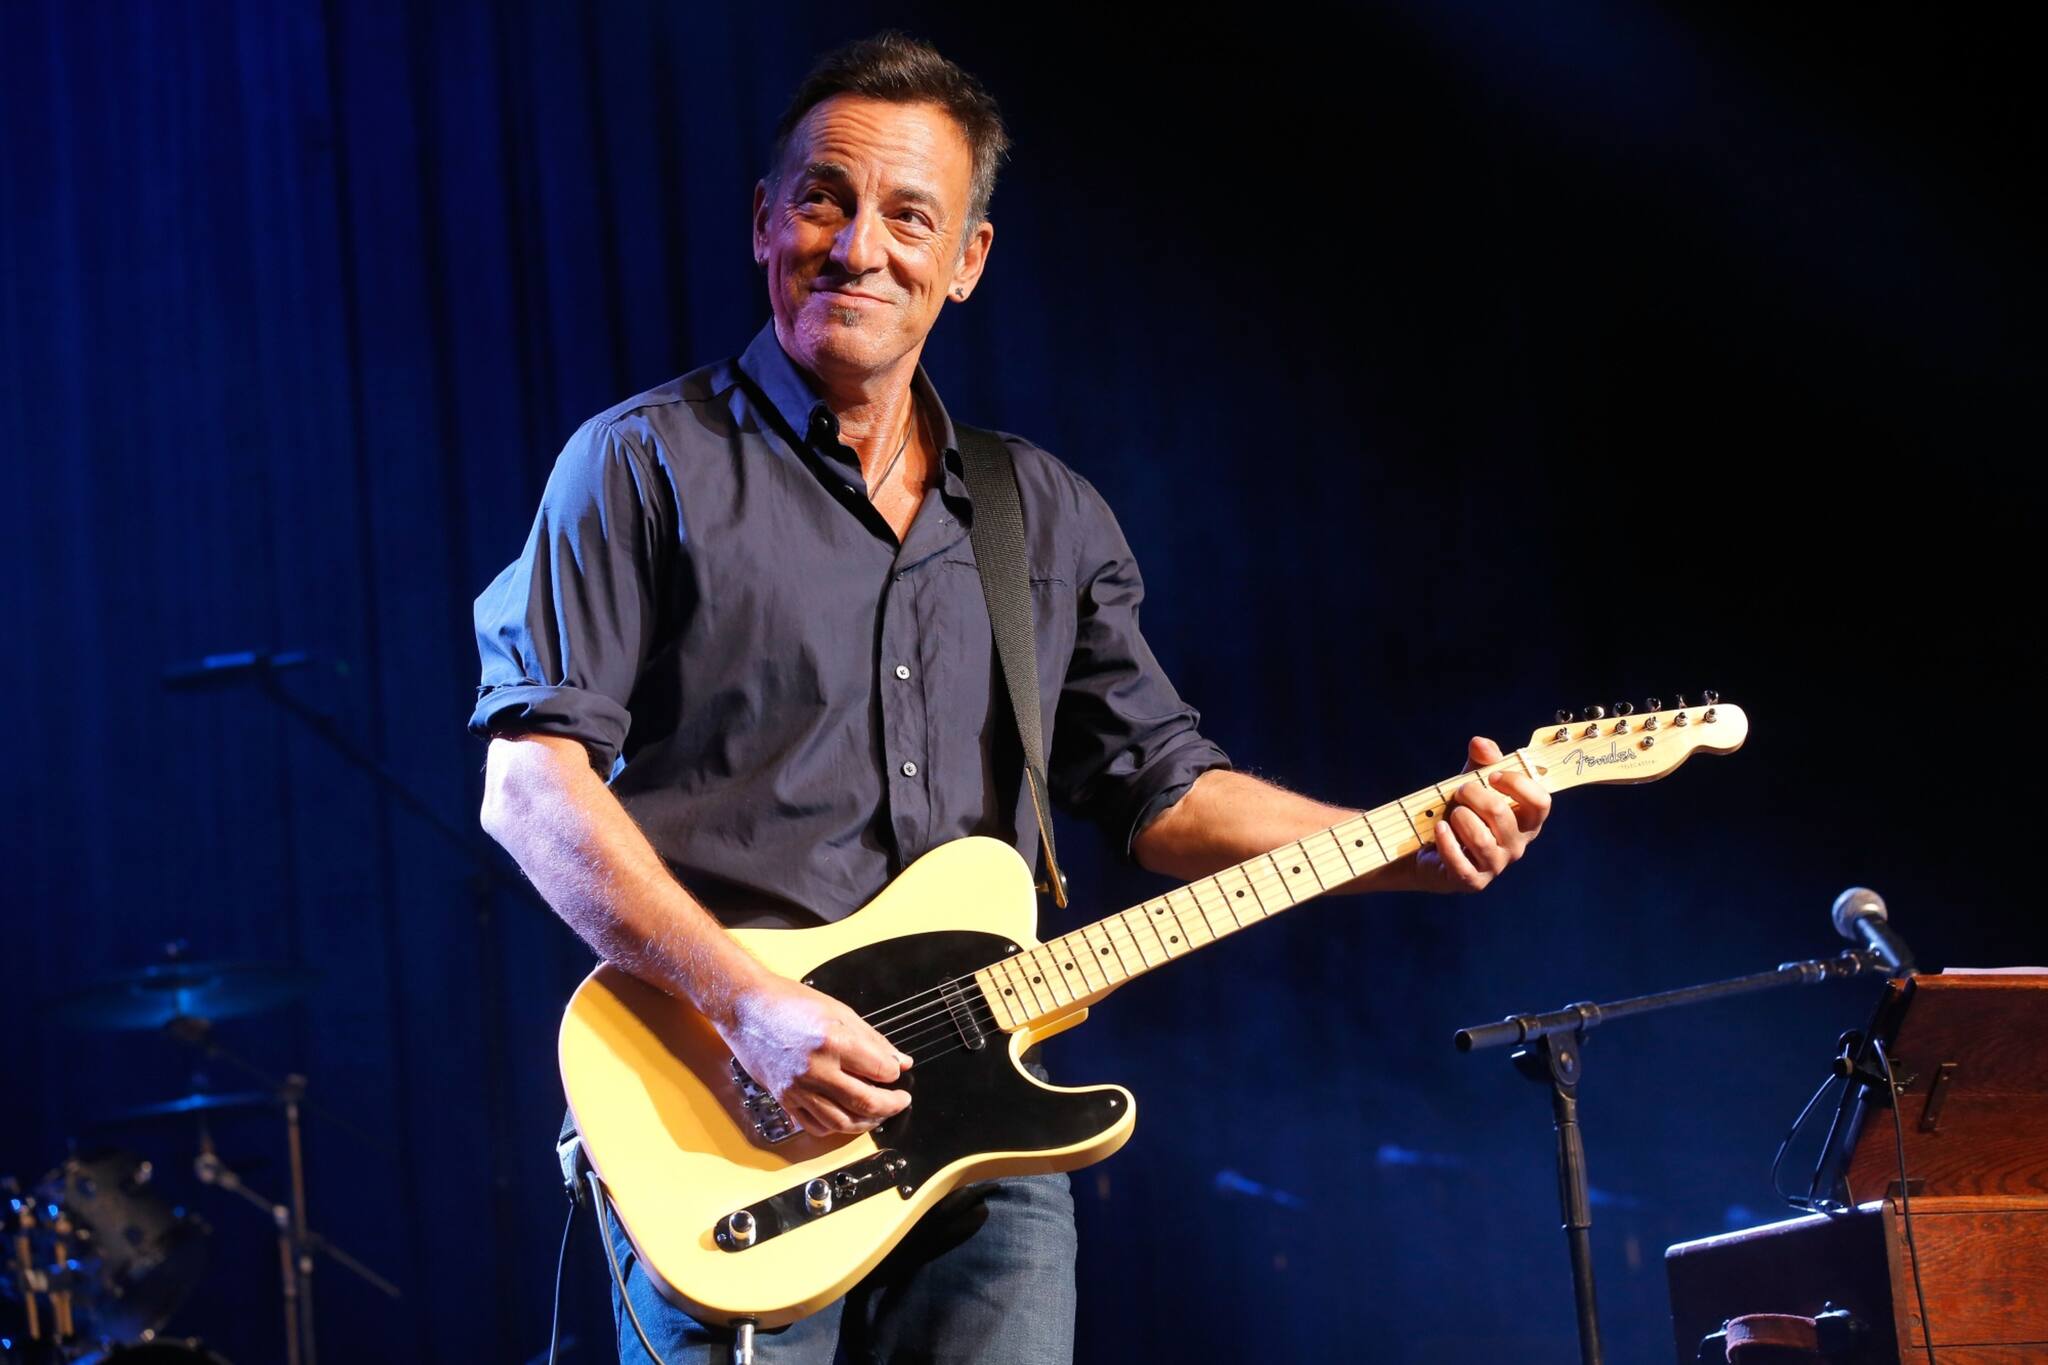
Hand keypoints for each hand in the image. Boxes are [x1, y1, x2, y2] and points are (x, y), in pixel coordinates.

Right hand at [721, 971, 912, 1137]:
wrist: (745, 1007)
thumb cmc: (788, 1002)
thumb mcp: (839, 1011)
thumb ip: (872, 1039)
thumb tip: (899, 1061)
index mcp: (832, 1041)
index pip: (879, 1070)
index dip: (894, 1073)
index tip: (896, 1072)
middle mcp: (815, 1069)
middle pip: (865, 1102)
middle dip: (891, 1105)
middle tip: (901, 1101)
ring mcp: (798, 1088)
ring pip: (842, 1122)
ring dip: (867, 1123)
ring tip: (878, 1114)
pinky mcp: (784, 1099)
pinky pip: (815, 1126)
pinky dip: (836, 1127)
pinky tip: (846, 1117)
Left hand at [1411, 736, 1550, 892]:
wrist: (1430, 845)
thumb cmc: (1461, 810)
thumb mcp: (1473, 781)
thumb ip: (1481, 760)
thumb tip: (1480, 744)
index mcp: (1525, 820)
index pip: (1540, 802)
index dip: (1518, 784)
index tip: (1492, 775)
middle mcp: (1516, 845)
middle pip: (1502, 815)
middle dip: (1474, 795)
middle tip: (1459, 790)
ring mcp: (1495, 865)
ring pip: (1481, 839)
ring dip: (1460, 818)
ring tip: (1451, 814)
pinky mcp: (1472, 881)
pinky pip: (1460, 861)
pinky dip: (1446, 841)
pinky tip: (1439, 829)